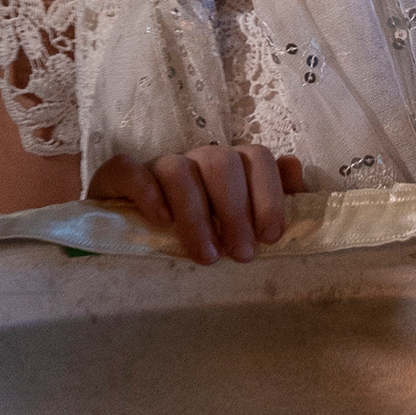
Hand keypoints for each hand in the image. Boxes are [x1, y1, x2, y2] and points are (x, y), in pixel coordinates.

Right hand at [89, 143, 305, 265]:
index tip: (270, 237)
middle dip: (235, 211)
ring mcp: (157, 164)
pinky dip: (148, 194)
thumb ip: (272, 197)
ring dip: (197, 215)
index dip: (269, 194)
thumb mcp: (239, 221)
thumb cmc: (198, 229)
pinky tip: (160, 222)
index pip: (256, 157)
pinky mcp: (120, 175)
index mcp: (230, 165)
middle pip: (221, 162)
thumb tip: (295, 168)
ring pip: (178, 169)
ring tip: (207, 256)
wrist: (130, 231)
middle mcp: (196, 158)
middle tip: (241, 256)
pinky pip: (131, 170)